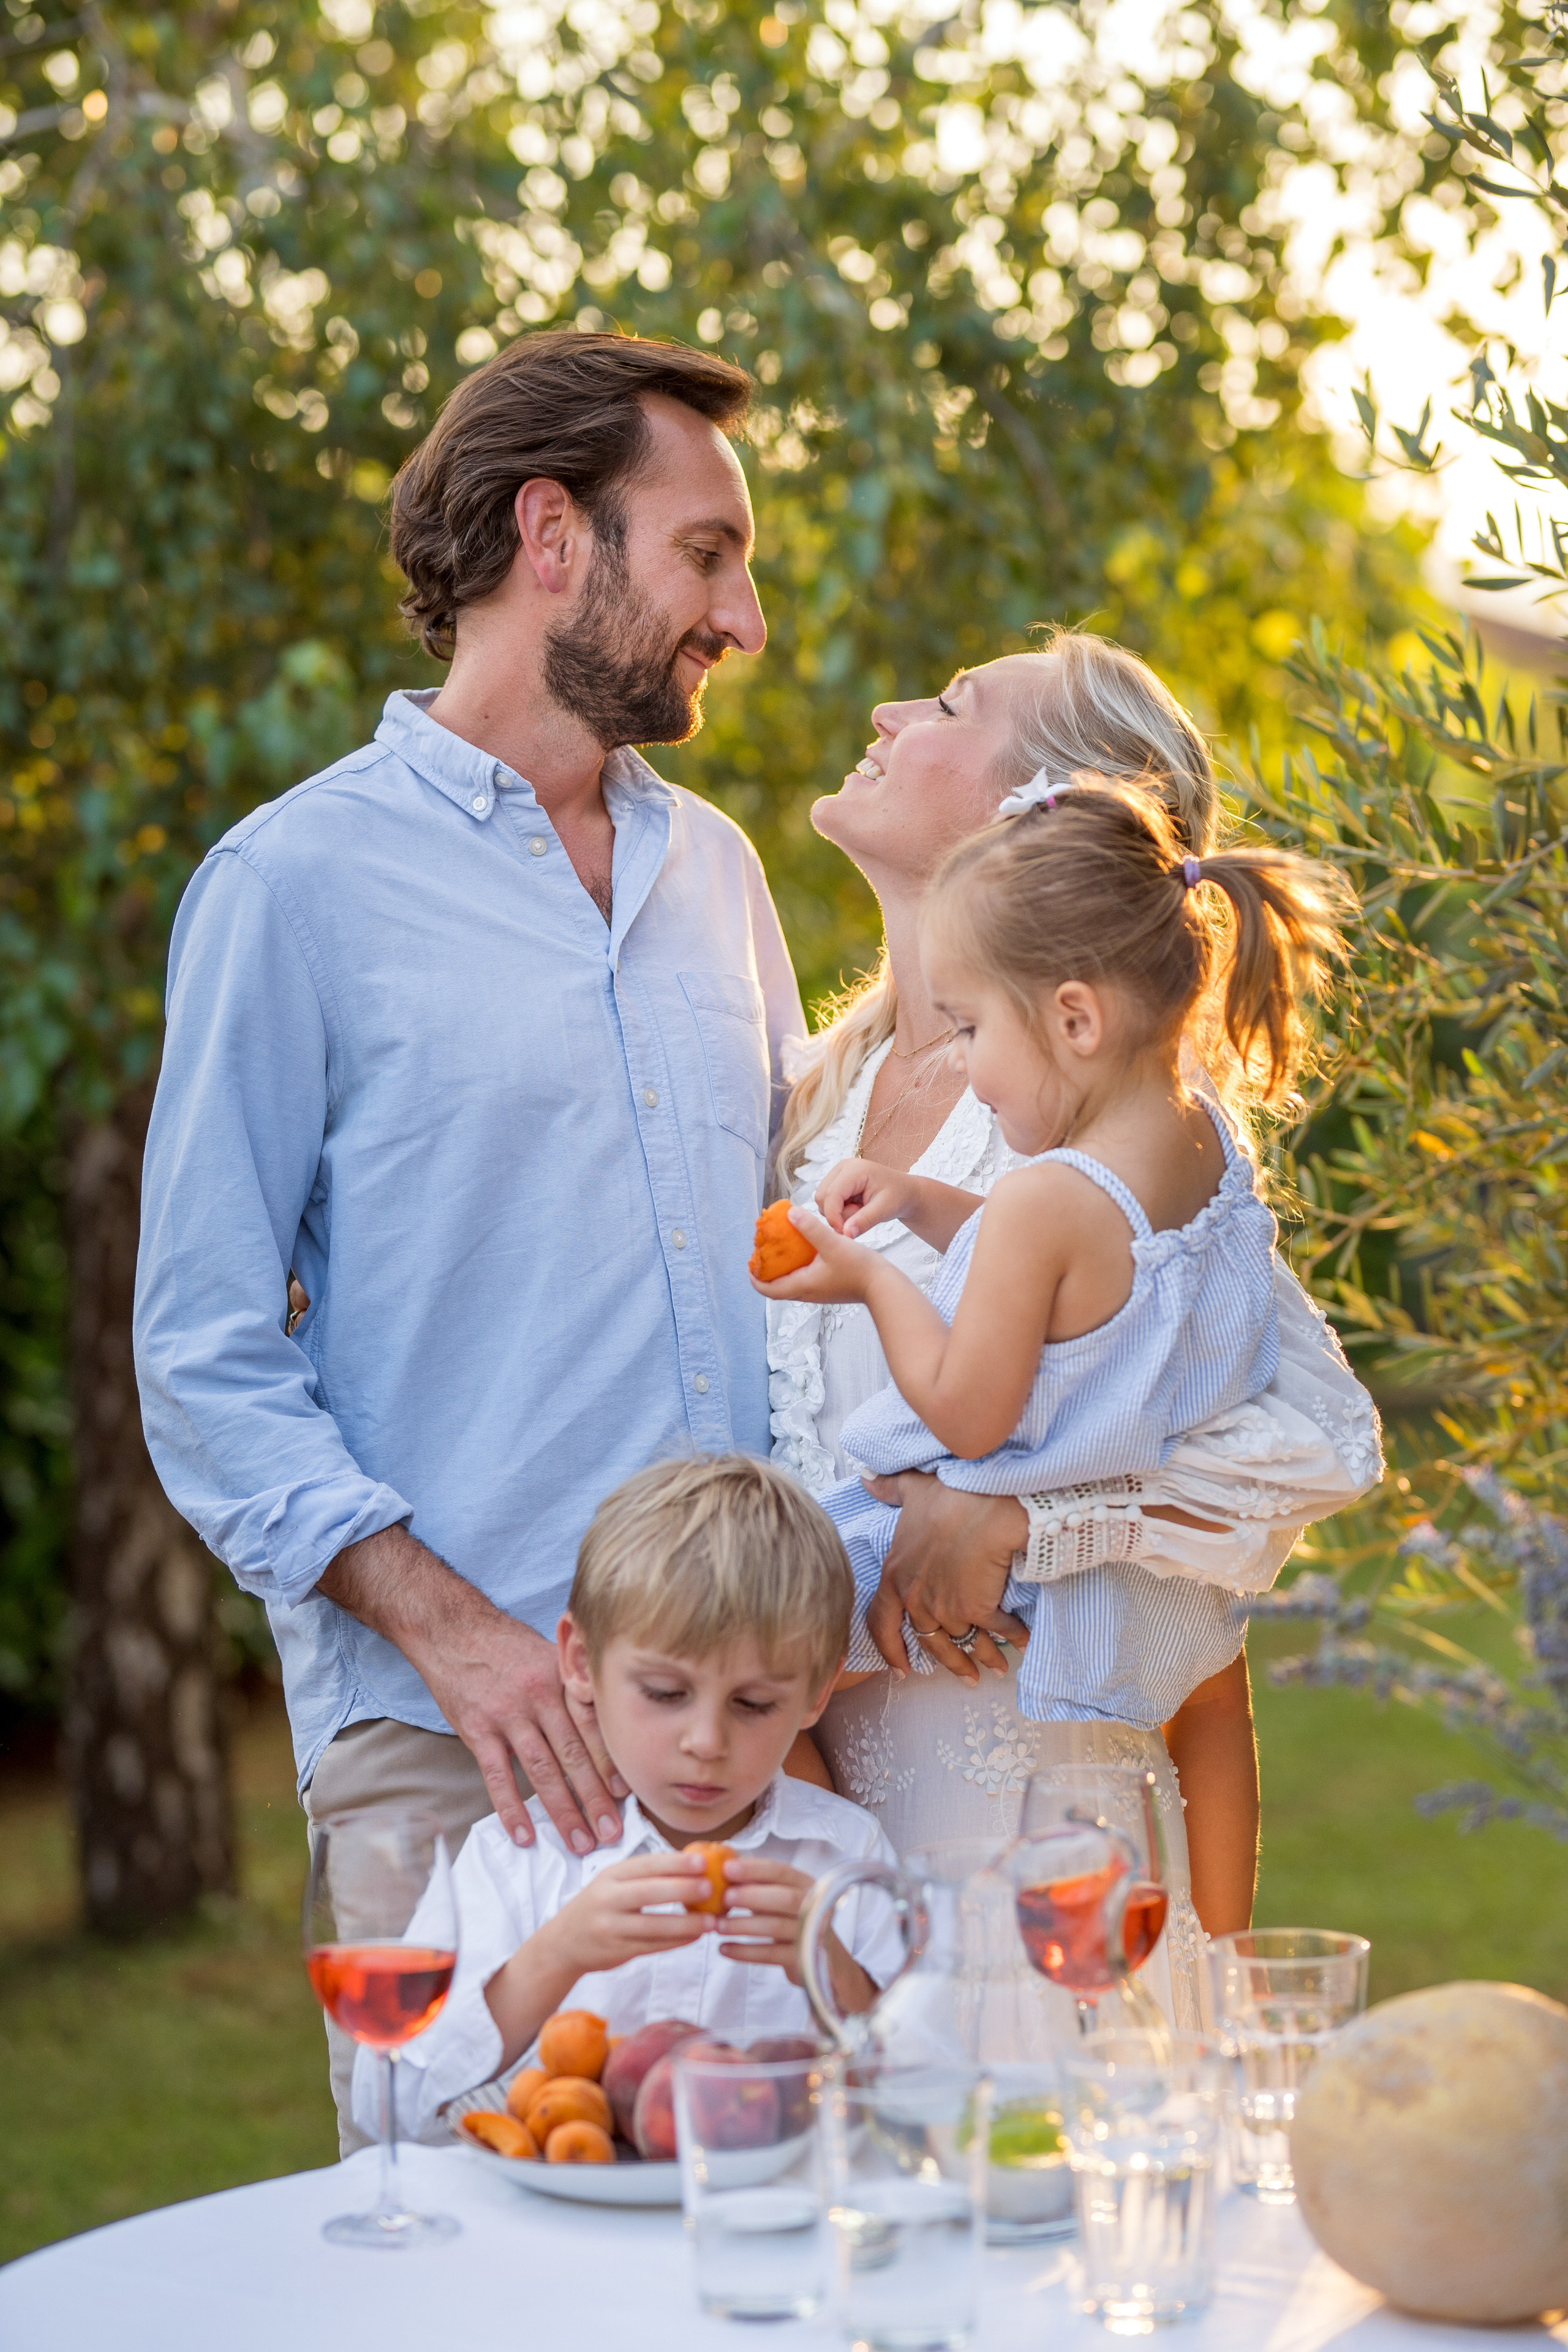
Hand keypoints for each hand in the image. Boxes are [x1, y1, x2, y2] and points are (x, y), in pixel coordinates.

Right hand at [318, 1525, 625, 1854]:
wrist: (452, 1629)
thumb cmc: (507, 1646)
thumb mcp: (548, 1654)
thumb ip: (574, 1686)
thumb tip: (608, 1723)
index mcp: (561, 1680)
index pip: (593, 1728)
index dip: (611, 1763)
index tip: (628, 1795)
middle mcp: (538, 1697)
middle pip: (573, 1754)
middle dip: (595, 1797)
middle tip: (612, 1832)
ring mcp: (506, 1715)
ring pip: (542, 1770)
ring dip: (563, 1810)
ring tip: (579, 1842)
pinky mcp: (476, 1730)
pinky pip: (496, 1776)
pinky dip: (511, 1808)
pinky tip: (524, 1835)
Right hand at [539, 1851, 717, 1978]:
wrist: (562, 1943)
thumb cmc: (599, 1906)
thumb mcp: (612, 1883)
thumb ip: (644, 1876)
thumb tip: (693, 1864)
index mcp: (610, 1876)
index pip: (645, 1866)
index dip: (674, 1863)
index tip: (702, 1862)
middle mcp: (607, 1899)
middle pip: (648, 1892)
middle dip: (681, 1889)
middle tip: (711, 1887)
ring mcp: (610, 1927)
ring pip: (652, 1925)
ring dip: (685, 1924)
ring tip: (712, 1921)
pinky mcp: (617, 1951)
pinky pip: (652, 1946)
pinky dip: (676, 1941)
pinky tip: (695, 1936)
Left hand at [718, 1856, 877, 2011]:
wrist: (829, 1962)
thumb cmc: (795, 1922)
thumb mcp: (782, 1899)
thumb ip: (759, 1885)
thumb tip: (722, 1865)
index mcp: (807, 1885)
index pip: (781, 1871)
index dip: (754, 1869)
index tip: (727, 1868)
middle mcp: (814, 1906)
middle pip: (784, 1898)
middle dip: (751, 1896)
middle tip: (723, 1898)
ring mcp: (811, 1934)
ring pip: (776, 1927)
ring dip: (743, 1925)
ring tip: (717, 1926)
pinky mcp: (803, 1960)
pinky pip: (771, 1954)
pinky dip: (745, 1951)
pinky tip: (724, 1949)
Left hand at [749, 1205, 877, 1304]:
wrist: (884, 1287)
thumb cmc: (859, 1268)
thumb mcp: (833, 1243)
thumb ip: (811, 1228)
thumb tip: (790, 1213)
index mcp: (803, 1285)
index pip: (768, 1289)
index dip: (754, 1277)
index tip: (749, 1262)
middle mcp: (808, 1293)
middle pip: (777, 1288)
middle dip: (767, 1272)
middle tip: (763, 1253)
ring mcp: (819, 1293)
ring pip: (791, 1284)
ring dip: (782, 1270)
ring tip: (781, 1250)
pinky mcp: (829, 1289)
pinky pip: (805, 1281)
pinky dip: (798, 1268)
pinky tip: (805, 1251)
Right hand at [815, 1157, 912, 1238]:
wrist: (903, 1191)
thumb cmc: (897, 1196)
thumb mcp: (885, 1209)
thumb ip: (865, 1221)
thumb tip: (846, 1233)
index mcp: (854, 1169)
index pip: (831, 1194)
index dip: (834, 1217)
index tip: (845, 1233)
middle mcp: (842, 1167)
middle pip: (822, 1197)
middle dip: (836, 1215)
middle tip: (859, 1219)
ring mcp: (837, 1174)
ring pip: (822, 1201)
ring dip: (838, 1213)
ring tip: (860, 1212)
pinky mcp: (836, 1182)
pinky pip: (827, 1202)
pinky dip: (838, 1211)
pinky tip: (855, 1209)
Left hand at [864, 1472, 1029, 1684]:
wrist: (987, 1504)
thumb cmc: (949, 1493)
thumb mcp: (912, 1487)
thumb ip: (889, 1489)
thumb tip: (867, 1479)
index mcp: (896, 1575)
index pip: (881, 1624)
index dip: (890, 1650)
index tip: (902, 1670)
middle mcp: (917, 1599)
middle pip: (929, 1642)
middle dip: (950, 1663)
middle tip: (966, 1677)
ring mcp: (947, 1608)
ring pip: (963, 1642)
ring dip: (984, 1656)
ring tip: (997, 1668)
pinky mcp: (978, 1610)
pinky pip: (995, 1632)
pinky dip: (1011, 1638)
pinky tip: (1023, 1642)